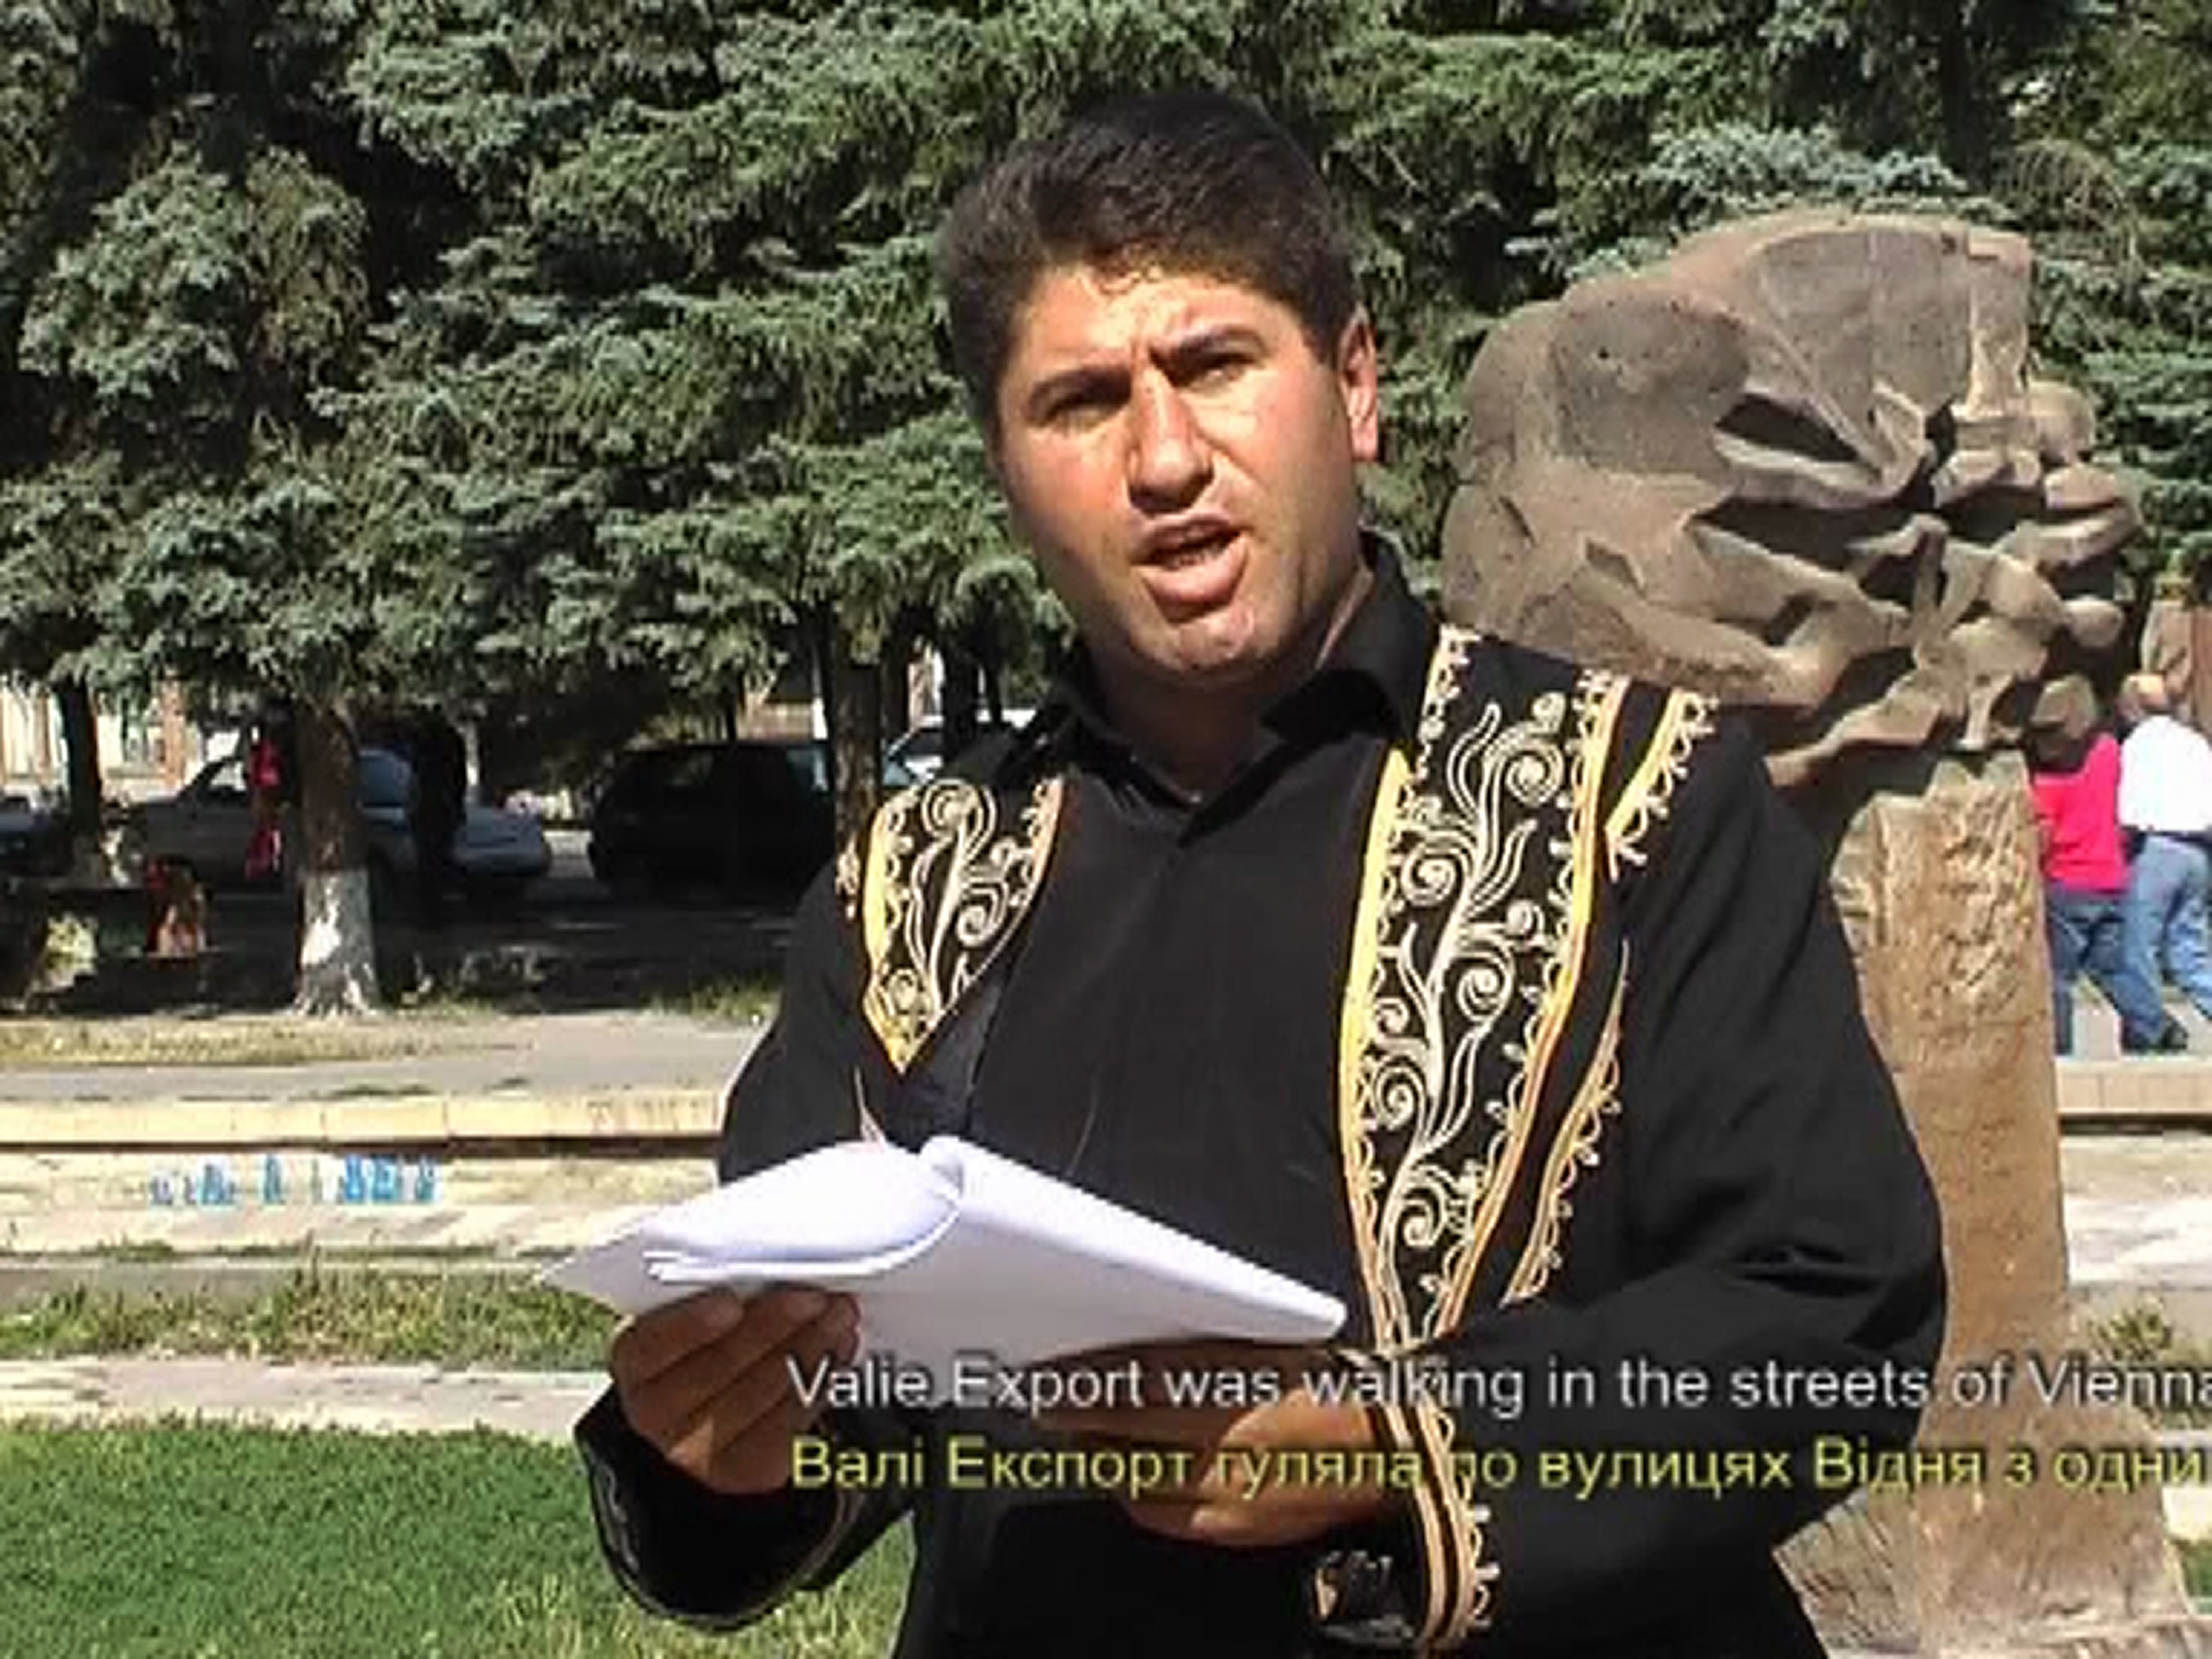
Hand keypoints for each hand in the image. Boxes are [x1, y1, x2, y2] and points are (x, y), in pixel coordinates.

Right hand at [609, 1286, 858, 1495]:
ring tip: (839, 1315)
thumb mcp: (693, 1314)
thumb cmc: (706, 1344)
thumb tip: (768, 1269)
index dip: (691, 1324)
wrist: (707, 1417)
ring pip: (761, 1393)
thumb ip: (717, 1292)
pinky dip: (820, 1382)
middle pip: (719, 1367)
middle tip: (816, 1296)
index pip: (653, 1344)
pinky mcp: (745, 1469)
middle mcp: (657, 1412)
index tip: (731, 1301)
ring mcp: (698, 1450)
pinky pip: (789, 1424)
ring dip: (809, 1348)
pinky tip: (838, 1351)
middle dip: (775, 1326)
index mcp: (635, 1362)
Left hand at [1036, 1341, 1390, 1546]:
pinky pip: (1161, 1516)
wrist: (1393, 1452)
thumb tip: (1130, 1353)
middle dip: (1078, 1415)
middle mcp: (1229, 1441)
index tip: (1053, 1371)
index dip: (1089, 1378)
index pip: (1139, 1380)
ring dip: (1101, 1455)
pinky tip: (1125, 1474)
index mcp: (1240, 1383)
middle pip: (1126, 1428)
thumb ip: (1199, 1354)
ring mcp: (1230, 1494)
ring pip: (1135, 1477)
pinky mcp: (1235, 1529)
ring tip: (1079, 1434)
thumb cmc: (1330, 1384)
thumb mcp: (1265, 1349)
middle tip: (1044, 1400)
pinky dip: (1134, 1493)